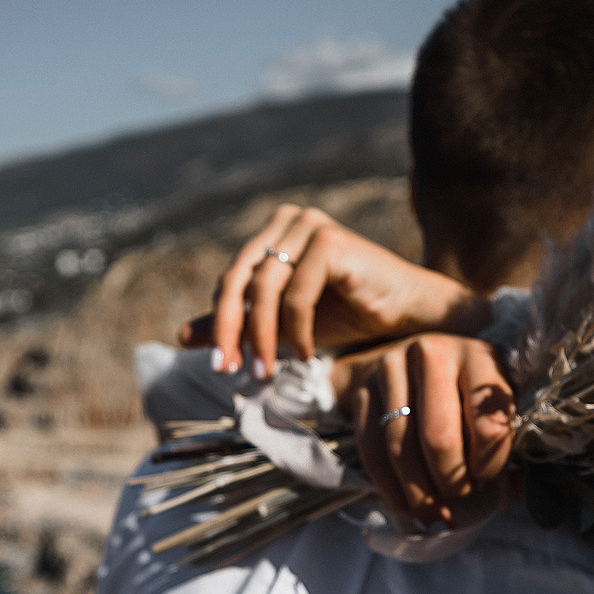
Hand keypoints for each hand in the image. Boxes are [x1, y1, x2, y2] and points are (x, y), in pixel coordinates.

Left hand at [180, 204, 488, 376]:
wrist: (412, 318)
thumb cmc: (352, 317)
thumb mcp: (284, 326)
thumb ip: (240, 325)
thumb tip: (181, 334)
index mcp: (273, 233)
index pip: (231, 280)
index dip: (220, 325)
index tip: (221, 368)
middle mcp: (289, 221)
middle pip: (239, 280)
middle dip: (229, 331)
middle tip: (229, 372)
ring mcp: (310, 226)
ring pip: (265, 290)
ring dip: (264, 337)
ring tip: (270, 371)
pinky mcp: (331, 241)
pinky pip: (296, 294)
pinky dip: (296, 330)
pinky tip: (305, 353)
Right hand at [335, 334, 514, 531]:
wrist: (410, 365)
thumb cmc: (462, 397)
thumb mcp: (492, 408)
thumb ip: (513, 449)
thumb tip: (532, 492)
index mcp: (479, 358)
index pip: (487, 425)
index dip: (489, 465)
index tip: (487, 480)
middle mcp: (433, 354)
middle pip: (438, 438)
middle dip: (450, 482)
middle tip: (459, 500)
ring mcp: (392, 368)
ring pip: (401, 447)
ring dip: (419, 493)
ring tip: (434, 517)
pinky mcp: (363, 389)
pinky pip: (372, 451)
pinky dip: (390, 489)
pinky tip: (407, 509)